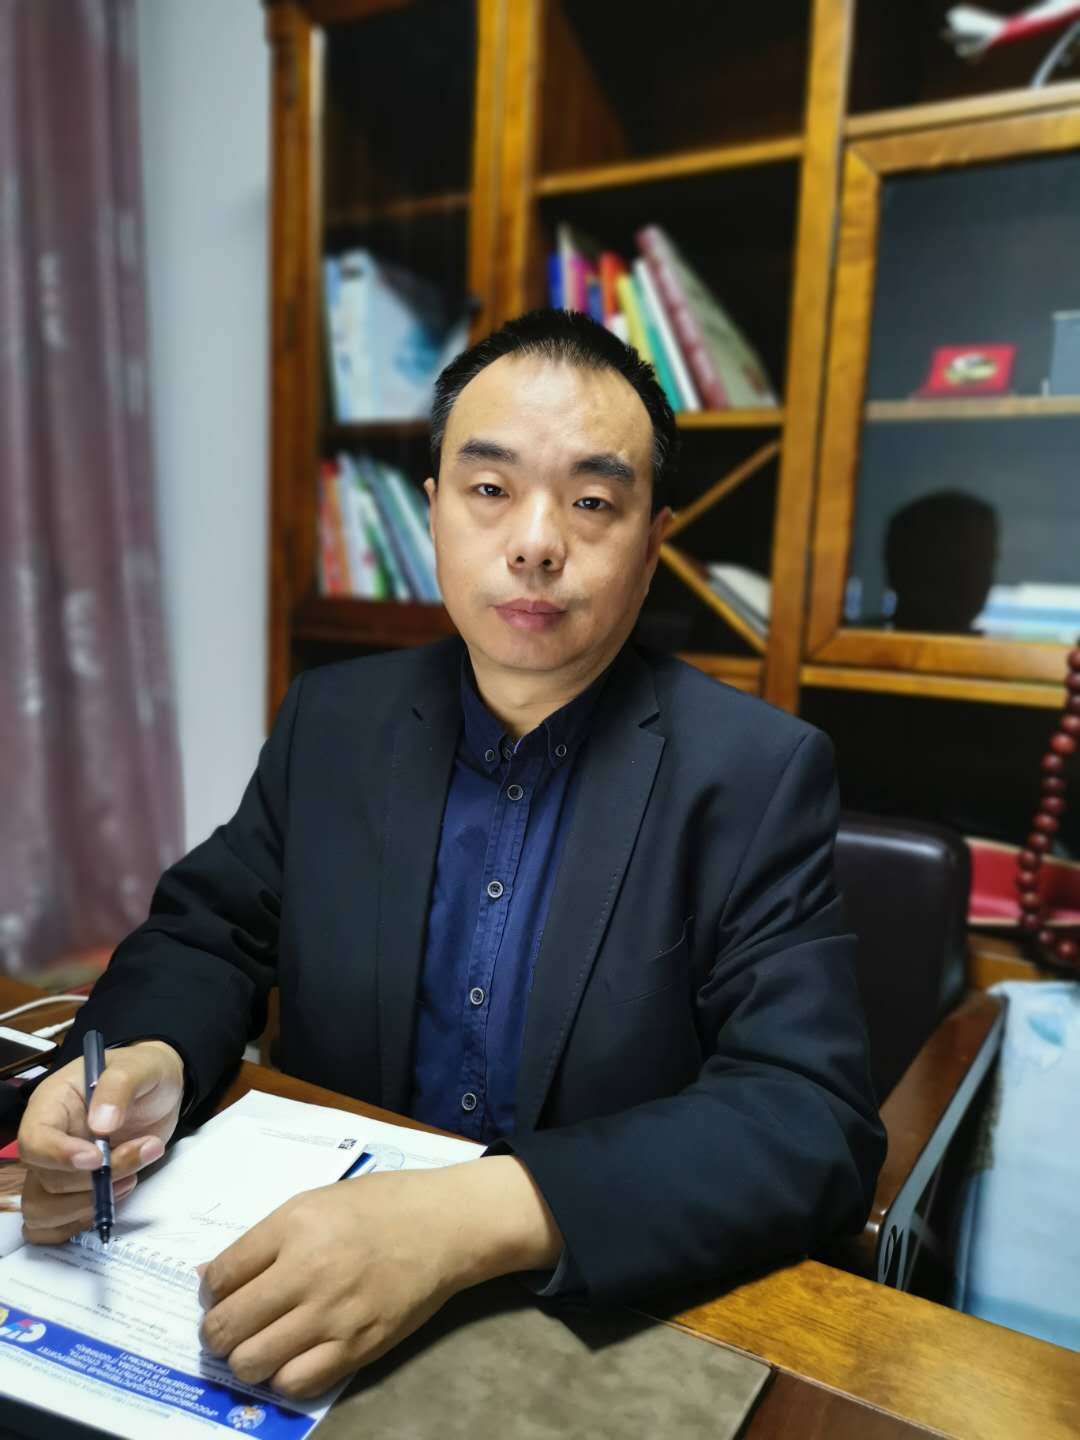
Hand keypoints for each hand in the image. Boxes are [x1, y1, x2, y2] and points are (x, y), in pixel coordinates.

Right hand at [18, 1039, 185, 1243]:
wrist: (160, 1090)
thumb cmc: (143, 1073)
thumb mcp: (139, 1066)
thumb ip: (119, 1087)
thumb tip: (102, 1124)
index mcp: (53, 1104)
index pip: (34, 1140)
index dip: (59, 1156)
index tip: (98, 1158)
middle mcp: (49, 1139)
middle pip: (47, 1180)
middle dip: (96, 1178)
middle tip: (142, 1151)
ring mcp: (58, 1168)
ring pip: (45, 1209)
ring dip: (90, 1204)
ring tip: (131, 1176)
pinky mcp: (73, 1190)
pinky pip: (55, 1224)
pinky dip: (82, 1221)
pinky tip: (117, 1194)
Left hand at [199, 1156, 562, 1398]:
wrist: (444, 1225)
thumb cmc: (379, 1206)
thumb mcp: (314, 1202)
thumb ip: (263, 1240)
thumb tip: (211, 1277)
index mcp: (294, 1225)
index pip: (220, 1276)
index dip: (212, 1291)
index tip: (223, 1294)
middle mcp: (307, 1271)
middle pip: (226, 1326)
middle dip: (216, 1333)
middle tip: (231, 1328)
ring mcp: (333, 1314)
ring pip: (252, 1362)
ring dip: (246, 1359)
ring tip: (260, 1345)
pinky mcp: (358, 1347)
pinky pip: (296, 1383)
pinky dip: (284, 1376)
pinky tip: (293, 1358)